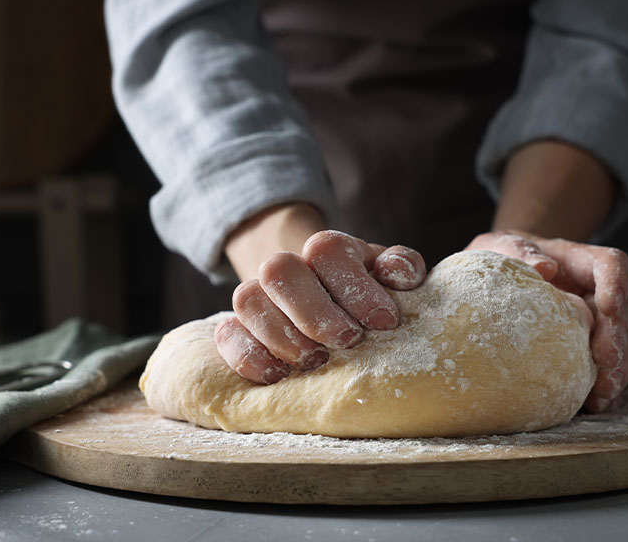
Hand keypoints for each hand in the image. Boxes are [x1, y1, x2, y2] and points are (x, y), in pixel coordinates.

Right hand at [215, 230, 426, 383]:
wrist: (328, 303)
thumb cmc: (367, 295)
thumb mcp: (390, 277)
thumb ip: (401, 267)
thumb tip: (395, 273)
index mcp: (327, 250)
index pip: (328, 251)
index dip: (355, 285)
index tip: (383, 321)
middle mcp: (287, 267)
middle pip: (280, 270)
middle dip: (313, 311)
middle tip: (346, 341)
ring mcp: (258, 296)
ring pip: (247, 300)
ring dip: (281, 335)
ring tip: (315, 363)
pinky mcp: (238, 327)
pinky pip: (226, 334)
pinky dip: (246, 356)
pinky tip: (277, 376)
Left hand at [466, 230, 627, 412]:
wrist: (492, 280)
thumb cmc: (498, 260)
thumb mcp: (497, 247)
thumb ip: (517, 249)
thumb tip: (543, 267)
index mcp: (577, 262)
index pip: (611, 264)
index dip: (617, 283)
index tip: (609, 305)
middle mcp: (593, 293)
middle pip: (621, 312)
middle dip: (616, 337)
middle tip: (604, 359)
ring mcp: (593, 323)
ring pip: (623, 345)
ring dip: (619, 369)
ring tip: (603, 391)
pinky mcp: (586, 350)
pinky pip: (607, 370)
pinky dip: (606, 388)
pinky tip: (595, 404)